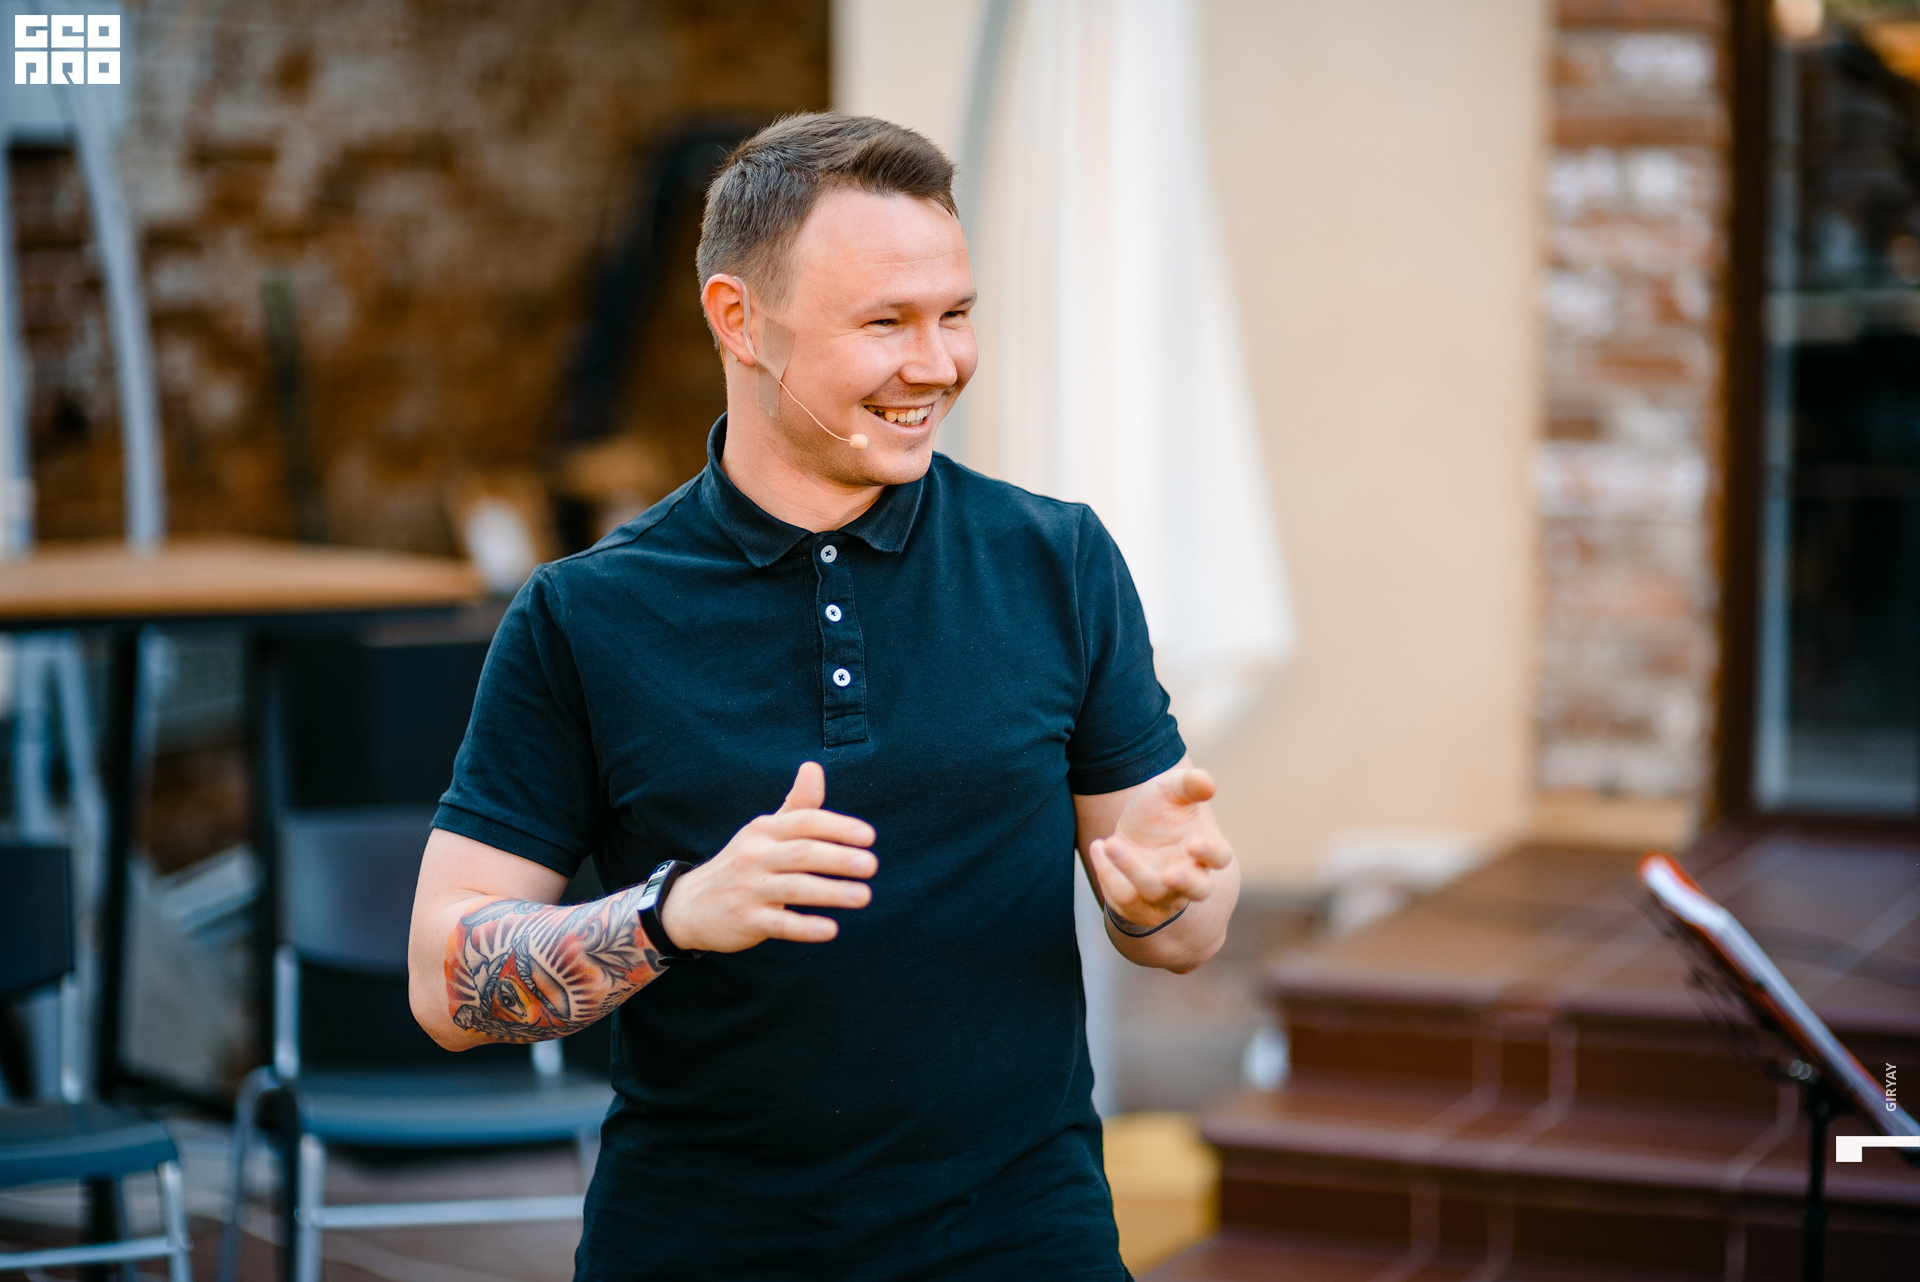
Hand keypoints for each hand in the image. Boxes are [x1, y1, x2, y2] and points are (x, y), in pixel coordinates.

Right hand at [657, 762, 875, 952]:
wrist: (689, 906)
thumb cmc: (742, 863)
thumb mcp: (763, 831)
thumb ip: (796, 805)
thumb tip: (815, 766)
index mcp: (764, 830)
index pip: (805, 821)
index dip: (838, 826)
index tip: (869, 837)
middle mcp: (755, 856)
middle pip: (802, 853)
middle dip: (839, 858)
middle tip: (872, 865)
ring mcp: (749, 889)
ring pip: (795, 888)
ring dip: (831, 892)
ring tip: (864, 896)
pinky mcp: (746, 920)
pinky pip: (780, 925)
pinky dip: (805, 927)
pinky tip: (832, 930)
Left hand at [1087, 767, 1232, 931]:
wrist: (1132, 831)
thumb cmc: (1160, 809)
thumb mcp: (1170, 789)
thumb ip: (1189, 784)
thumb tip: (1208, 783)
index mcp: (1205, 849)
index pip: (1220, 857)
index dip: (1209, 853)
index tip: (1192, 844)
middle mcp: (1191, 878)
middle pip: (1198, 891)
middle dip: (1184, 883)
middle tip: (1168, 874)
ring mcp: (1167, 897)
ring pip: (1153, 894)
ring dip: (1130, 870)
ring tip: (1110, 843)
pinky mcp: (1140, 907)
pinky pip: (1125, 901)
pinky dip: (1108, 875)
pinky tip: (1099, 846)